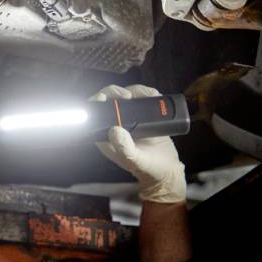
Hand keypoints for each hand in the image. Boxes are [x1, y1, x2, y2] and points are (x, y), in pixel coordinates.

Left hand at [90, 84, 185, 203]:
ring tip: (147, 95)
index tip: (105, 97)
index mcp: (106, 137)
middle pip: (109, 100)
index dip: (96, 101)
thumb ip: (124, 148)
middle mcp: (116, 126)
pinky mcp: (145, 117)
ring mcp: (131, 120)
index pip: (94, 114)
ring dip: (135, 91)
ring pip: (127, 96)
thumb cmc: (149, 169)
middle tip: (128, 96)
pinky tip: (155, 96)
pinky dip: (147, 94)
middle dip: (116, 92)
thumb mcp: (136, 160)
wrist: (167, 171)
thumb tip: (114, 129)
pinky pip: (142, 99)